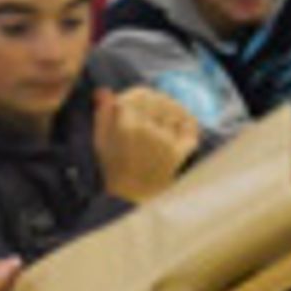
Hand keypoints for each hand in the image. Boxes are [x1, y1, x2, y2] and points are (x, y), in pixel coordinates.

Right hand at [94, 87, 197, 203]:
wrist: (130, 199)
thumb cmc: (112, 168)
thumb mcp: (100, 140)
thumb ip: (103, 114)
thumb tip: (103, 91)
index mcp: (126, 125)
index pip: (140, 94)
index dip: (140, 95)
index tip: (139, 101)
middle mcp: (147, 131)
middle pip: (159, 100)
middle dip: (156, 102)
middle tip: (153, 109)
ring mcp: (165, 142)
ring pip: (175, 111)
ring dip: (171, 110)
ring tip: (165, 117)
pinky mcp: (179, 154)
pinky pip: (190, 128)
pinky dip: (188, 122)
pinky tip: (181, 123)